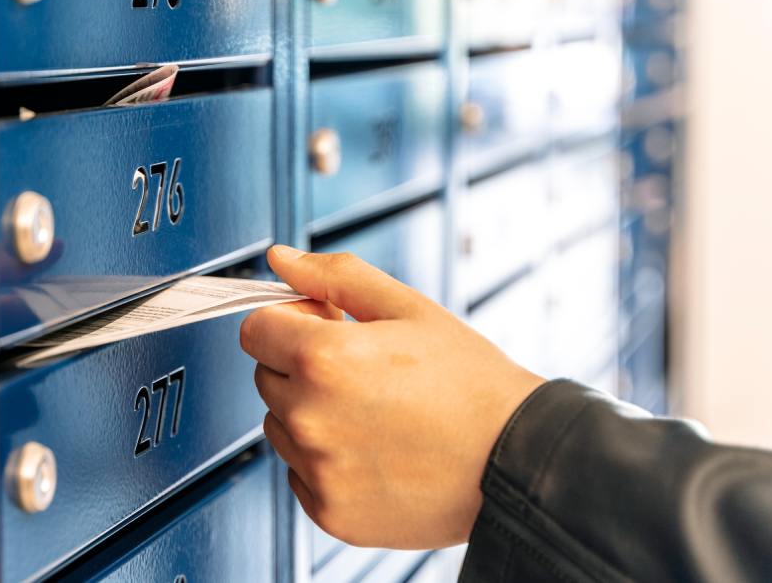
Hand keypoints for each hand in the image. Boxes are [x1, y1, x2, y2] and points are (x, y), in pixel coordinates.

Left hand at [240, 245, 544, 548]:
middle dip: (300, 366)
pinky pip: (301, 475)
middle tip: (362, 370)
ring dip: (309, 414)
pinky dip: (326, 463)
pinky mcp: (330, 512)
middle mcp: (310, 417)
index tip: (323, 326)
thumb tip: (281, 259)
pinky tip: (375, 451)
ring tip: (374, 413)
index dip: (288, 321)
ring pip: (281, 427)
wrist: (516, 461)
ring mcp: (318, 470)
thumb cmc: (470, 383)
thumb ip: (335, 277)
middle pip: (265, 376)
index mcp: (323, 358)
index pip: (254, 330)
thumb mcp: (408, 308)